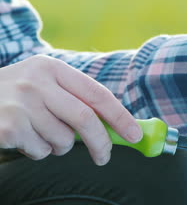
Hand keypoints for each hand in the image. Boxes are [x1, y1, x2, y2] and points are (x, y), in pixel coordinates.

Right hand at [0, 55, 141, 164]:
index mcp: (53, 68)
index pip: (97, 93)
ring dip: (61, 146)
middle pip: (85, 119)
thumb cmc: (18, 95)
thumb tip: (118, 126)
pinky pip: (41, 151)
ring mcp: (20, 104)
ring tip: (43, 134)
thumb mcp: (45, 84)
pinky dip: (40, 152)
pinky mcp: (8, 127)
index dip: (120, 116)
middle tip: (104, 156)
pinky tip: (24, 137)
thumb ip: (76, 98)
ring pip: (63, 140)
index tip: (135, 134)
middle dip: (101, 142)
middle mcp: (37, 82)